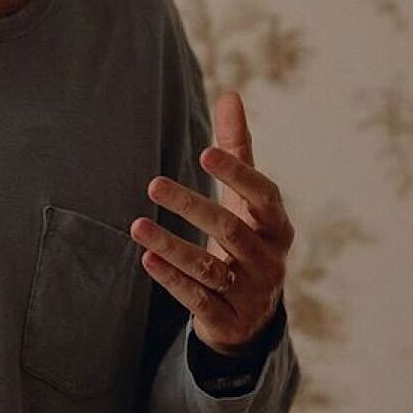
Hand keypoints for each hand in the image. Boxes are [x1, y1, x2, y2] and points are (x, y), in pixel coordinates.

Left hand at [129, 90, 293, 353]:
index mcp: (277, 225)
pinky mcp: (227, 319)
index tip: (204, 151)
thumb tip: (231, 94)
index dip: (237, 174)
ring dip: (172, 246)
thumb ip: (238, 150)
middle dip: (192, 206)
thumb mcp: (245, 200)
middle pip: (231, 231)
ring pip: (211, 269)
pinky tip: (146, 259)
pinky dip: (172, 279)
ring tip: (135, 226)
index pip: (263, 196)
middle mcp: (269, 259)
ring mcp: (251, 292)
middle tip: (153, 184)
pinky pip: (198, 298)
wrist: (252, 313)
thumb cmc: (246, 239)